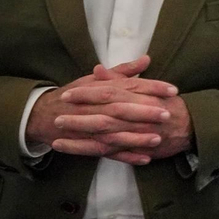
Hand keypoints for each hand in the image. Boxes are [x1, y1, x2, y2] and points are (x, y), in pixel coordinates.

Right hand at [25, 56, 180, 164]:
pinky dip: (126, 157)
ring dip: (136, 137)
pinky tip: (145, 159)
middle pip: (122, 108)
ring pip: (115, 133)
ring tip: (157, 139)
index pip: (130, 85)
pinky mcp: (89, 145)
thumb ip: (123, 71)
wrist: (45, 115)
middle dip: (144, 112)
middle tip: (167, 114)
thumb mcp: (97, 80)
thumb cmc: (76, 95)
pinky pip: (108, 152)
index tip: (173, 90)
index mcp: (102, 89)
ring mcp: (92, 128)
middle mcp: (98, 107)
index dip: (152, 87)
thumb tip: (146, 59)